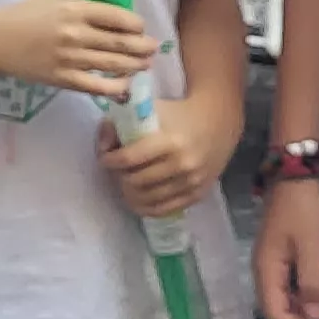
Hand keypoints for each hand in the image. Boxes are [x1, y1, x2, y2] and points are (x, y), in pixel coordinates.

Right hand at [0, 0, 156, 99]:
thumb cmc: (25, 14)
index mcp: (75, 10)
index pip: (119, 17)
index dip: (136, 24)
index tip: (140, 27)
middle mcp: (76, 34)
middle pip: (122, 43)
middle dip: (143, 47)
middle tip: (152, 48)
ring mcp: (70, 59)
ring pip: (114, 65)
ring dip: (135, 65)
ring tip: (145, 64)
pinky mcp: (63, 79)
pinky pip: (97, 86)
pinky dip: (115, 87)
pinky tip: (124, 85)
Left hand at [98, 90, 239, 218]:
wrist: (217, 122)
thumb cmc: (178, 114)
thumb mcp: (149, 109)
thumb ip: (120, 123)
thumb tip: (101, 146)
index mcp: (170, 141)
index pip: (129, 158)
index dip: (110, 160)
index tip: (105, 158)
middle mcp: (183, 164)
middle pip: (136, 181)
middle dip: (119, 177)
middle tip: (116, 171)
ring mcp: (192, 182)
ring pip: (148, 198)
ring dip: (130, 193)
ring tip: (125, 183)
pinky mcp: (198, 194)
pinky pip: (165, 209)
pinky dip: (146, 207)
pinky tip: (136, 199)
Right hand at [254, 179, 318, 318]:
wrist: (295, 176)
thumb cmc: (303, 210)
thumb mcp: (312, 247)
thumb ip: (312, 284)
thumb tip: (313, 317)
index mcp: (267, 269)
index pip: (275, 312)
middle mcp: (263, 269)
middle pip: (274, 308)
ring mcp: (269, 262)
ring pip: (280, 299)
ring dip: (298, 316)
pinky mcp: (279, 255)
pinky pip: (285, 287)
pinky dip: (298, 300)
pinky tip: (313, 304)